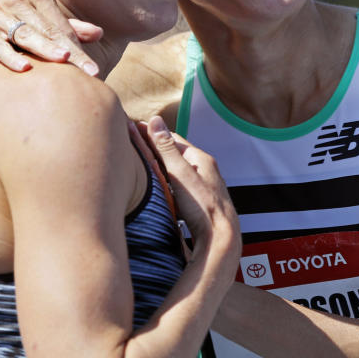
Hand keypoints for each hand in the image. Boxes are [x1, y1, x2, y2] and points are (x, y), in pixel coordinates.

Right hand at [0, 0, 102, 75]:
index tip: (94, 70)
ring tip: (63, 60)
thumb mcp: (38, 24)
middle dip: (70, 52)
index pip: (62, 25)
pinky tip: (25, 68)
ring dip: (45, 48)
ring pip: (26, 35)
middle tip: (89, 72)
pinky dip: (11, 57)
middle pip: (48, 30)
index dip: (79, 47)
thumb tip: (100, 33)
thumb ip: (67, 28)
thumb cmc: (10, 27)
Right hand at [136, 117, 240, 262]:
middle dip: (157, 147)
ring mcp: (205, 185)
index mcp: (201, 159)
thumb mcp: (180, 173)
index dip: (153, 133)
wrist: (221, 238)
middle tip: (137, 140)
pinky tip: (163, 186)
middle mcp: (205, 170)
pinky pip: (182, 184)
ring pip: (180, 169)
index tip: (136, 127)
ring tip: (146, 161)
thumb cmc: (203, 206)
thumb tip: (155, 120)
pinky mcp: (202, 201)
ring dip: (163, 164)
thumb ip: (166, 149)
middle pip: (177, 153)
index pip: (173, 138)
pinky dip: (170, 180)